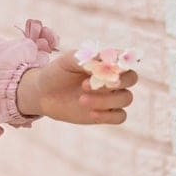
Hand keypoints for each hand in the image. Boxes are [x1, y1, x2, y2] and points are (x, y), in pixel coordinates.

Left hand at [15, 50, 136, 125]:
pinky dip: (108, 115)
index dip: (120, 64)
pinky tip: (91, 113)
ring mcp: (111, 97)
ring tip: (81, 99)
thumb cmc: (57, 72)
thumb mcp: (67, 61)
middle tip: (89, 84)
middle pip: (131, 79)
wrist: (43, 94)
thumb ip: (85, 58)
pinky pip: (120, 116)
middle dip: (115, 82)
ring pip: (125, 98)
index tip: (105, 67)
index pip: (125, 59)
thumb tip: (103, 60)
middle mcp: (113, 78)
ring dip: (105, 100)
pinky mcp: (106, 114)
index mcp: (107, 61)